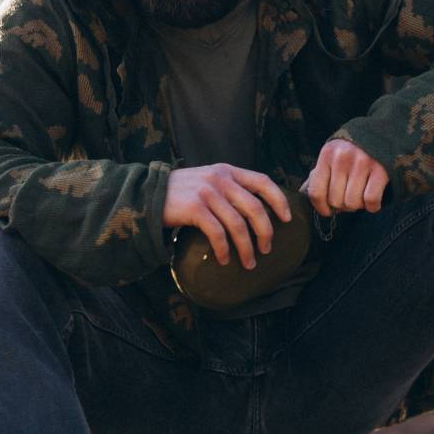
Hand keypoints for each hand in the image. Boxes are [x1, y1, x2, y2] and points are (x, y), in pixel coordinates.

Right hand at [163, 164, 290, 268]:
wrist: (145, 194)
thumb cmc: (180, 193)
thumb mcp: (207, 180)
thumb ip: (228, 188)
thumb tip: (255, 212)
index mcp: (227, 171)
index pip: (262, 181)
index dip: (279, 200)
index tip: (287, 219)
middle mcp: (220, 179)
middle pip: (255, 208)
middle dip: (265, 232)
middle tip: (267, 249)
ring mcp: (207, 193)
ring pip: (238, 224)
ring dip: (246, 247)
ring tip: (249, 263)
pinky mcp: (194, 208)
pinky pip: (218, 233)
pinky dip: (225, 249)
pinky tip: (226, 260)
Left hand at [303, 138, 388, 216]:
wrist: (383, 134)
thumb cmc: (353, 150)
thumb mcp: (332, 155)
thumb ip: (320, 173)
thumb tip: (304, 193)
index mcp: (327, 155)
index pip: (316, 192)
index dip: (321, 208)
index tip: (328, 211)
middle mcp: (342, 158)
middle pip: (335, 200)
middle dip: (343, 206)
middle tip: (349, 198)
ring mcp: (362, 163)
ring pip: (353, 203)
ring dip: (357, 206)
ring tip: (361, 197)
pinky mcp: (380, 170)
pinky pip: (371, 200)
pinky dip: (372, 206)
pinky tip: (373, 202)